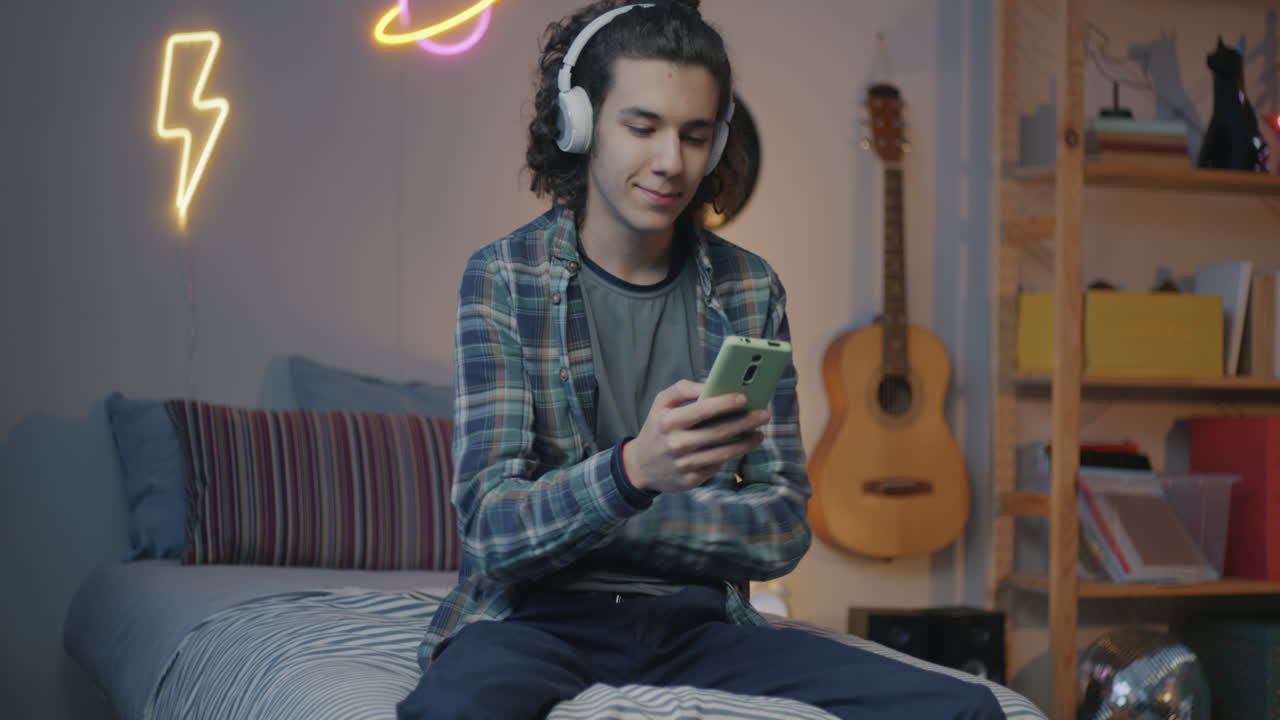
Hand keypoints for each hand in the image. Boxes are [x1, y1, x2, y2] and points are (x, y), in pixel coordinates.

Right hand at [622, 379, 769, 493]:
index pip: (701, 410)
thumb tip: (708, 386)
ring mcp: (683, 464)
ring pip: (722, 453)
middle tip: (764, 415)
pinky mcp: (689, 481)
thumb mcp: (660, 404)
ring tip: (759, 434)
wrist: (640, 466)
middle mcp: (676, 444)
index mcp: (668, 421)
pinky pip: (715, 467)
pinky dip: (729, 456)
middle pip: (718, 432)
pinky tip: (740, 447)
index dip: (724, 403)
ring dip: (745, 443)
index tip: (744, 398)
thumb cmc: (657, 428)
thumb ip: (681, 389)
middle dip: (744, 422)